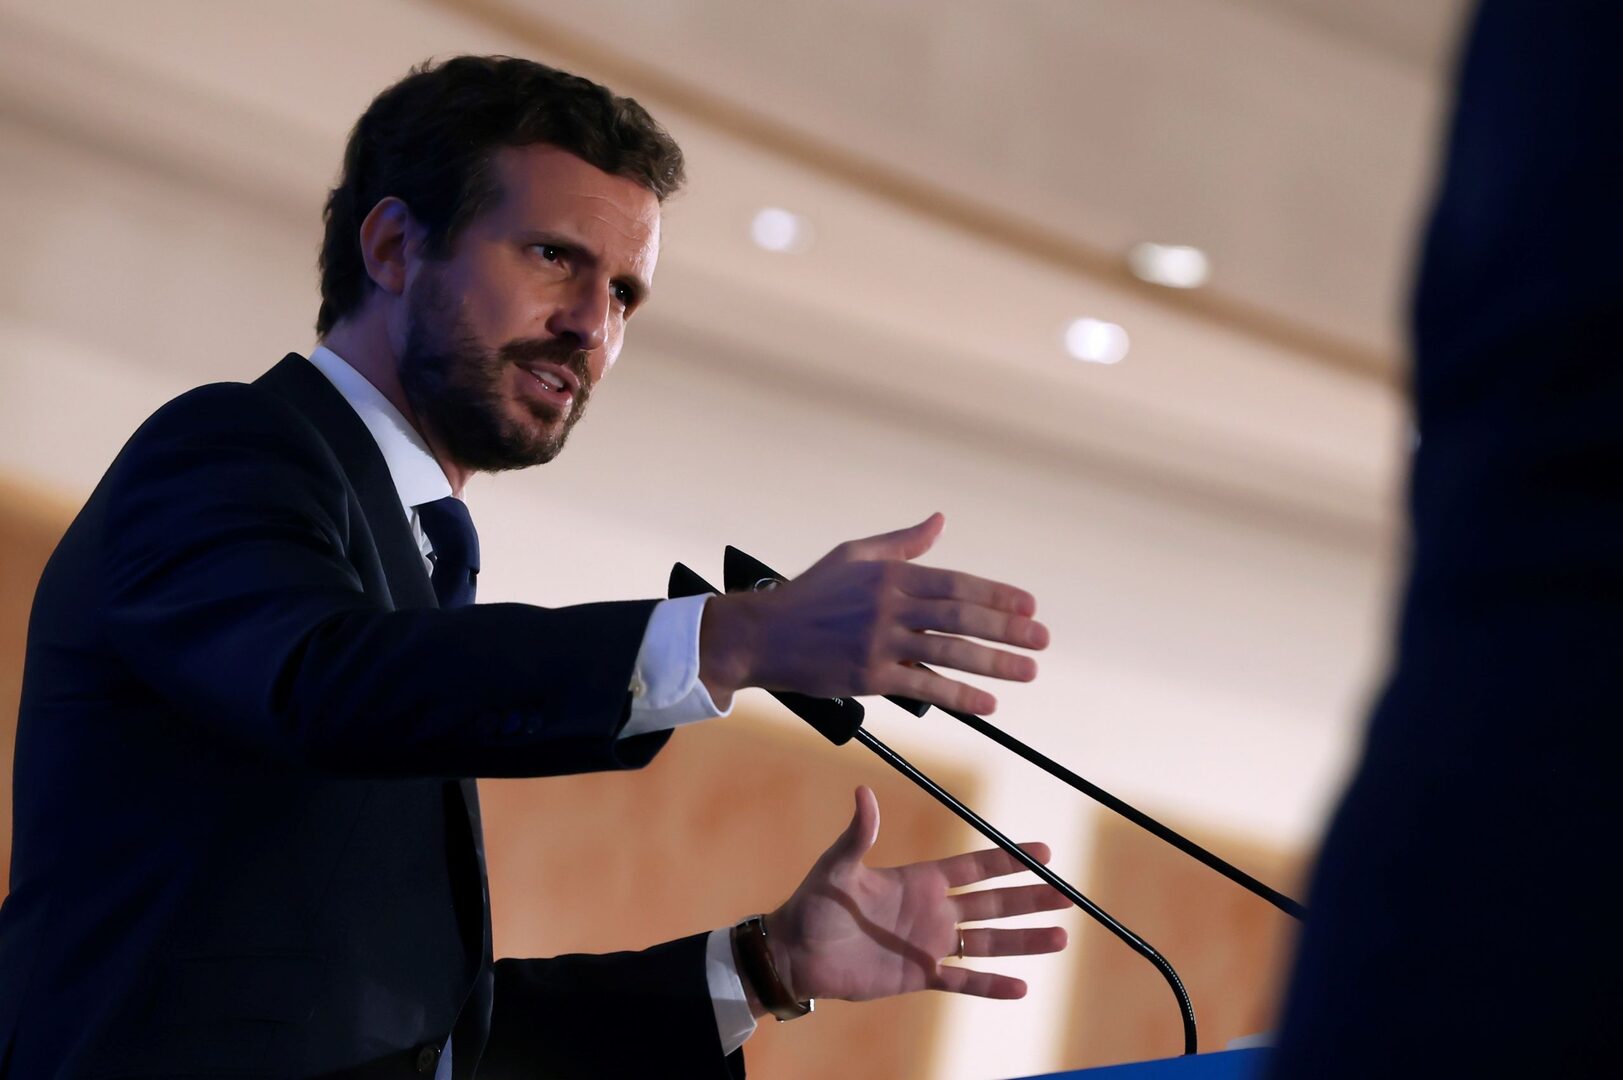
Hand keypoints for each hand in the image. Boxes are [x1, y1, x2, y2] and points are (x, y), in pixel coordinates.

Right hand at [700, 513, 1047, 714]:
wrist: (764, 635)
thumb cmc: (811, 593)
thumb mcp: (855, 555)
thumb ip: (902, 542)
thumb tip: (939, 520)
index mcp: (890, 574)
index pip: (956, 583)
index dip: (997, 595)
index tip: (1029, 606)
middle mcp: (889, 606)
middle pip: (961, 616)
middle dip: (1007, 629)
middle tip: (1042, 639)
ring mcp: (879, 642)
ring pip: (949, 652)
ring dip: (994, 662)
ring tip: (1028, 671)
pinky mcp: (869, 676)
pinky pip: (924, 686)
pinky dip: (959, 694)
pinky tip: (988, 702)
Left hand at [754, 786, 1069, 1009]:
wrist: (797, 952)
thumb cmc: (814, 904)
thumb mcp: (838, 866)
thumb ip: (858, 834)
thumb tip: (863, 792)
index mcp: (920, 880)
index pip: (975, 867)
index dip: (1008, 860)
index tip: (1043, 852)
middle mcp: (932, 911)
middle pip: (993, 903)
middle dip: (1030, 899)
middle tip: (1067, 895)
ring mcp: (929, 944)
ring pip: (987, 941)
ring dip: (1023, 941)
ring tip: (1060, 938)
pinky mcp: (919, 975)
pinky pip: (962, 981)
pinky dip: (991, 985)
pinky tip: (1022, 987)